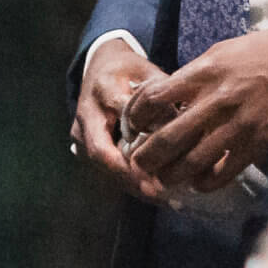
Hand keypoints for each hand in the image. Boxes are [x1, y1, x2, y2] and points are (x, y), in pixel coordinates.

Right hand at [71, 36, 165, 201]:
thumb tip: (186, 122)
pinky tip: (156, 194)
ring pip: (104, 167)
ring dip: (133, 185)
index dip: (132, 153)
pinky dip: (131, 182)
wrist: (99, 67)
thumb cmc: (128, 69)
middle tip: (160, 195)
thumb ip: (163, 96)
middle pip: (102, 155)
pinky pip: (106, 168)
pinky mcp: (84, 146)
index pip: (116, 124)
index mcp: (103, 90)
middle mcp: (85, 115)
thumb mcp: (147, 72)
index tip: (158, 170)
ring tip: (166, 200)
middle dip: (131, 178)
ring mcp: (80, 133)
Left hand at [123, 18, 267, 193]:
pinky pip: (225, 171)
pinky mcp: (259, 143)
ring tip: (162, 179)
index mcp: (203, 72)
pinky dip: (208, 181)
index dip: (137, 116)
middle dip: (147, 156)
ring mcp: (238, 125)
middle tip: (137, 165)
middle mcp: (216, 100)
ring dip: (173, 174)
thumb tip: (172, 95)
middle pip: (168, 137)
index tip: (133, 124)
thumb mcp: (223, 51)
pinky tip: (199, 183)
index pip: (155, 98)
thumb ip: (196, 74)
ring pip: (193, 161)